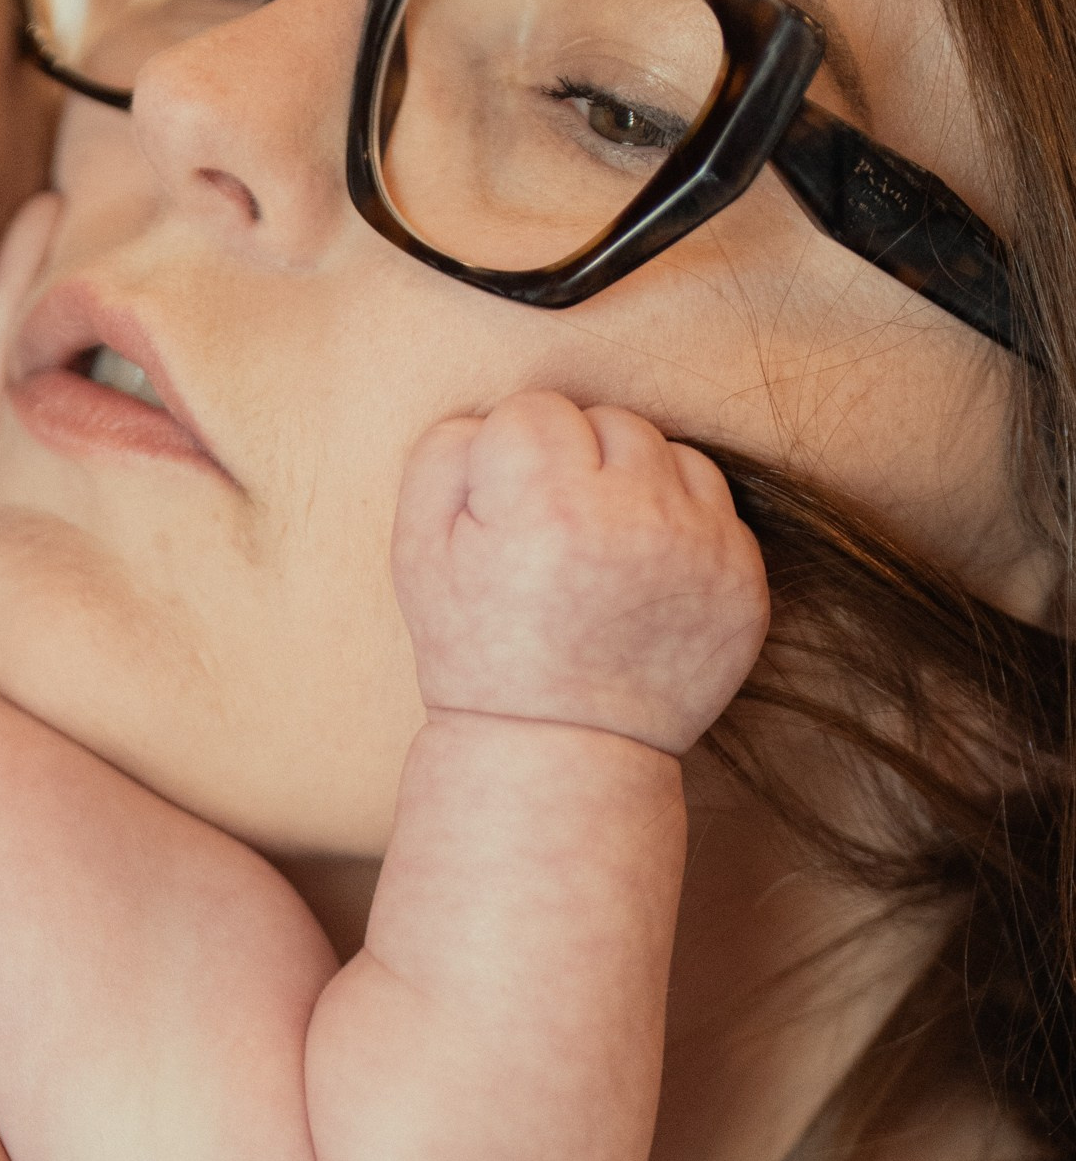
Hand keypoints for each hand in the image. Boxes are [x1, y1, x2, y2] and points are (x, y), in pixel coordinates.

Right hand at [394, 387, 768, 752]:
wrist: (561, 749)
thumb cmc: (478, 650)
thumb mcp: (417, 555)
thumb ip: (443, 455)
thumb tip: (495, 413)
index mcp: (547, 507)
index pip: (532, 410)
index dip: (507, 463)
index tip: (505, 520)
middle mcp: (634, 518)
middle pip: (607, 419)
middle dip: (575, 464)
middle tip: (551, 538)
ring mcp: (700, 548)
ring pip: (667, 450)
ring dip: (632, 484)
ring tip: (599, 551)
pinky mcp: (743, 577)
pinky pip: (713, 502)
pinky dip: (676, 524)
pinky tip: (640, 576)